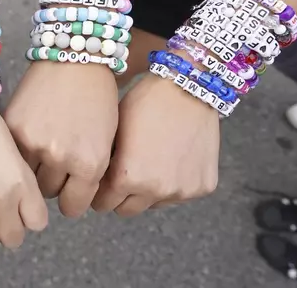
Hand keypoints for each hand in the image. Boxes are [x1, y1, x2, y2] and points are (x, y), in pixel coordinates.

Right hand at [5, 61, 118, 216]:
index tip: (70, 193)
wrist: (74, 56)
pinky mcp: (13, 128)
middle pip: (47, 193)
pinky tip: (30, 134)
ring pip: (27, 178)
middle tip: (58, 162)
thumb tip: (70, 200)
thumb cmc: (97, 97)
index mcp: (90, 163)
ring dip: (34, 169)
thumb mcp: (105, 143)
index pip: (73, 207)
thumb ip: (89, 175)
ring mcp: (33, 142)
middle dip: (54, 182)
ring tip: (43, 147)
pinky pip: (13, 156)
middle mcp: (61, 157)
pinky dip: (19, 151)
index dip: (72, 201)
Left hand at [92, 75, 219, 215]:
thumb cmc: (145, 102)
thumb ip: (104, 164)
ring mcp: (182, 190)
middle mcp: (155, 190)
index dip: (99, 192)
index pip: (102, 204)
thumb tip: (93, 182)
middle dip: (121, 196)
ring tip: (150, 161)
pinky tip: (173, 157)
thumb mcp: (113, 132)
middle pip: (126, 210)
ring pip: (153, 204)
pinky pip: (180, 194)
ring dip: (148, 191)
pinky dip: (174, 182)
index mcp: (126, 178)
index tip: (101, 183)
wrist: (188, 86)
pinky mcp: (203, 186)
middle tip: (123, 174)